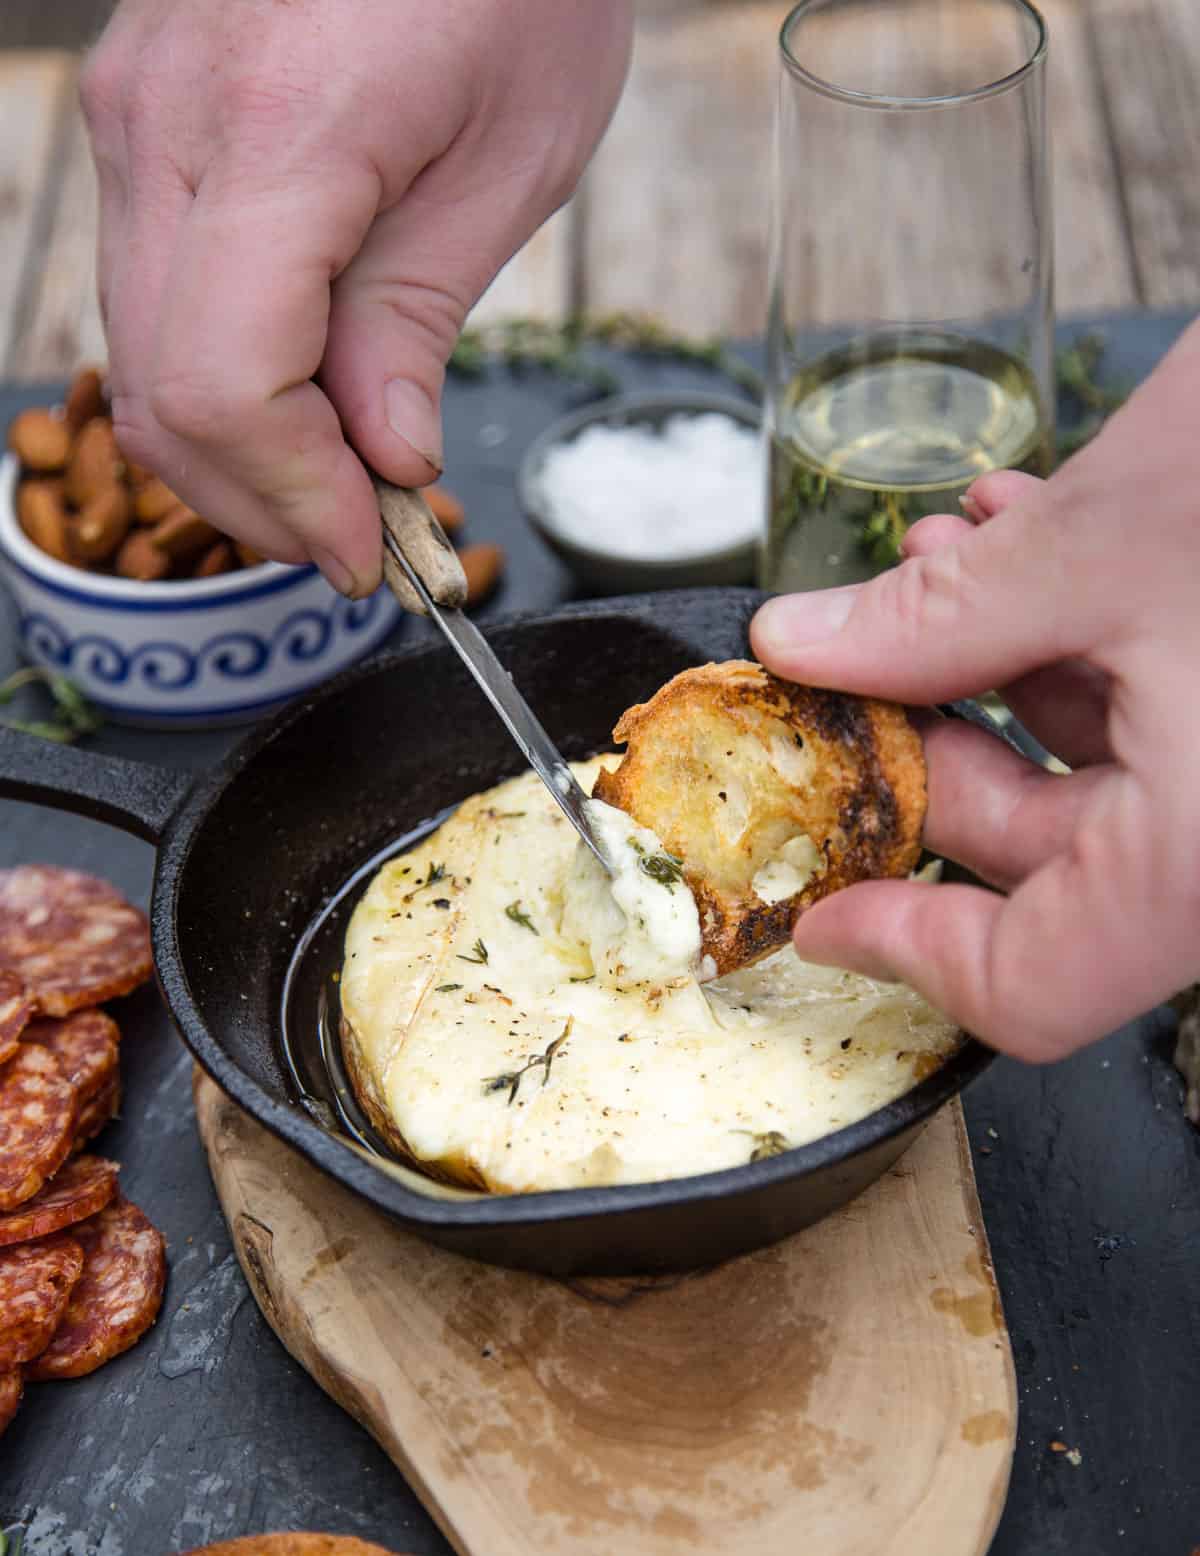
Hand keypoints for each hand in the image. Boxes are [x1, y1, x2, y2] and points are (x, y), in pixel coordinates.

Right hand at [81, 0, 631, 593]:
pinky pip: (153, 300)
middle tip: (365, 546)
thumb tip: (381, 459)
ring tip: (345, 490)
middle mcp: (167, 128)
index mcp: (277, 134)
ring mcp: (136, 121)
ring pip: (144, 360)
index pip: (229, 388)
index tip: (375, 550)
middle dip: (266, 502)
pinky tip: (305, 407)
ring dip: (240, 456)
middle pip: (167, 395)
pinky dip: (221, 383)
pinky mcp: (142, 126)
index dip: (298, 499)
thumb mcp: (509, 161)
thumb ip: (415, 320)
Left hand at [751, 319, 1199, 1060]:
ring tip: (939, 557)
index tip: (827, 912)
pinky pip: (1164, 720)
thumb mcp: (1101, 542)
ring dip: (995, 665)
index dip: (908, 953)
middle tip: (859, 663)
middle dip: (935, 744)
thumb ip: (933, 618)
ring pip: (1099, 776)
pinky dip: (1078, 640)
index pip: (1034, 986)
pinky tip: (1026, 537)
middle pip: (1044, 859)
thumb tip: (807, 644)